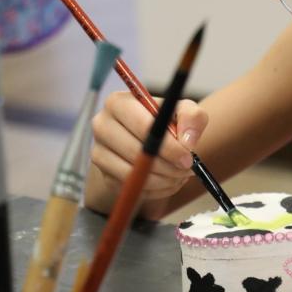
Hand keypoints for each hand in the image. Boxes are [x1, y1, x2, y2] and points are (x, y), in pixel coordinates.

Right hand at [90, 91, 208, 199]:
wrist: (151, 141)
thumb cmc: (167, 121)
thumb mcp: (185, 111)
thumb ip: (193, 118)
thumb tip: (187, 142)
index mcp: (119, 102)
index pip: (142, 125)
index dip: (168, 145)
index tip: (187, 157)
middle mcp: (102, 124)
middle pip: (134, 151)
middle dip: (166, 165)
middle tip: (187, 169)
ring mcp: (99, 151)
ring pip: (132, 173)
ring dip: (163, 179)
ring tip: (180, 174)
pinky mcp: (103, 174)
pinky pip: (132, 187)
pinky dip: (155, 189)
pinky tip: (168, 180)